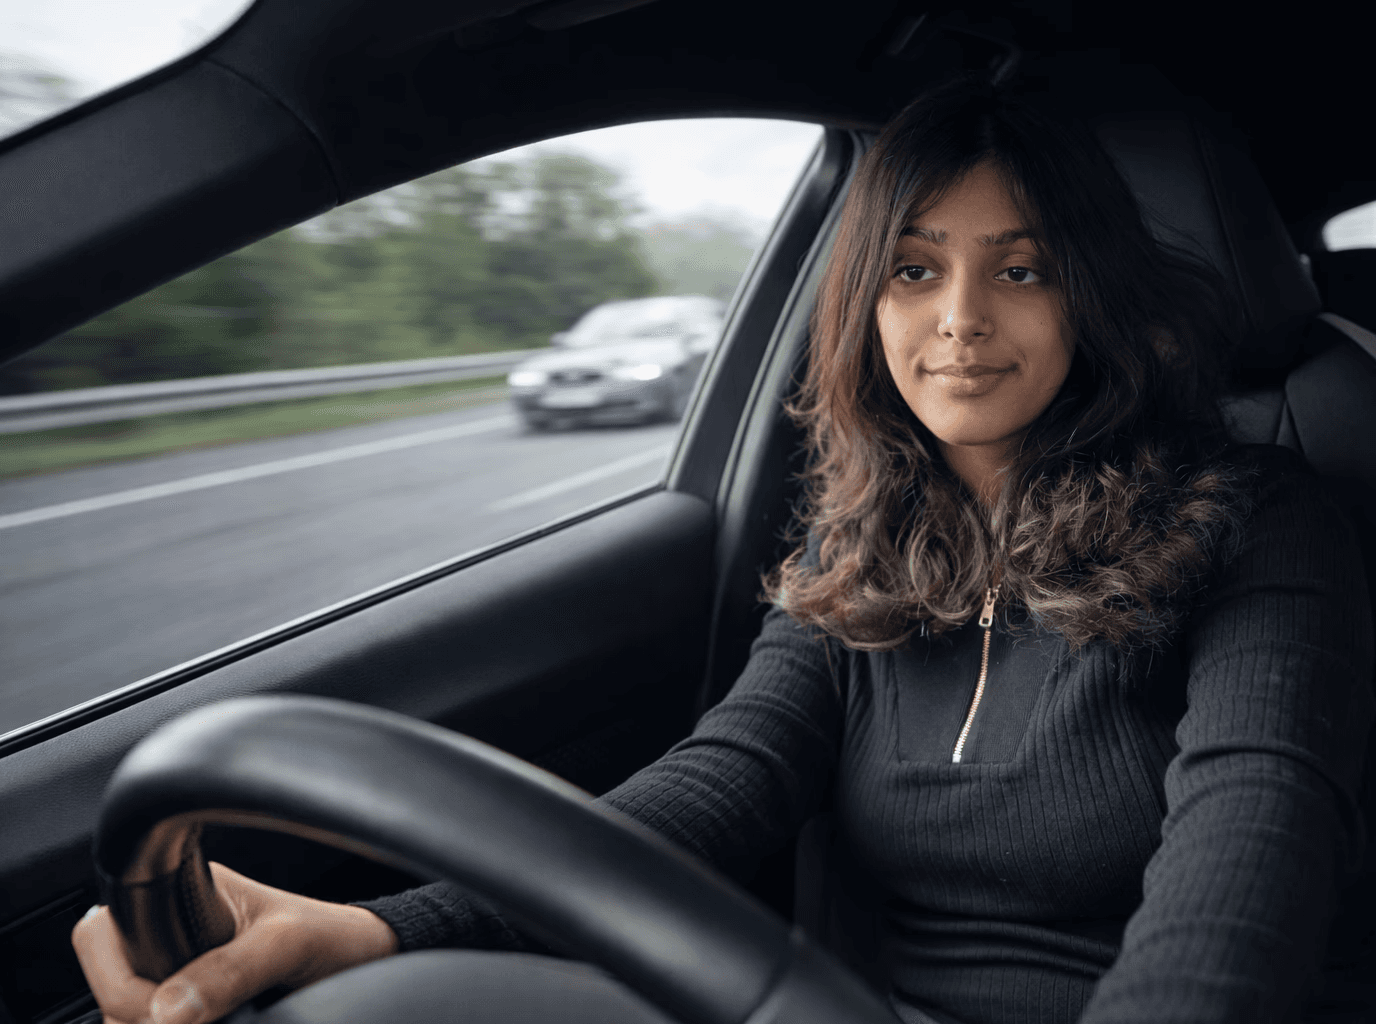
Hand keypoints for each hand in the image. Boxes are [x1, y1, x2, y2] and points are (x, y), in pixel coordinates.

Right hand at [71, 861, 399, 1023]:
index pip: (104, 931)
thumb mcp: (290, 945)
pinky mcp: (189, 1004)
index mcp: (185, 893)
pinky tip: (207, 1023)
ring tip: (218, 1019)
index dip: (121, 976)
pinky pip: (152, 1021)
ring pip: (122, 1014)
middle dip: (136, 1010)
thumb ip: (234, 969)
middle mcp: (171, 932)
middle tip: (192, 1018)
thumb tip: (168, 1011)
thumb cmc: (334, 936)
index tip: (161, 1004)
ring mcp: (177, 972)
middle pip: (108, 984)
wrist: (366, 960)